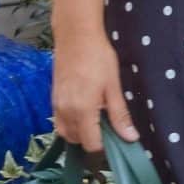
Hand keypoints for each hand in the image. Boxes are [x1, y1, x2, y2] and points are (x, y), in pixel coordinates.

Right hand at [52, 23, 139, 152]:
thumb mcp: (113, 86)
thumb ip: (119, 115)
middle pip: (78, 141)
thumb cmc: (98, 57)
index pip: (91, 144)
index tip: (116, 140)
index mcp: (82, 110)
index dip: (105, 147)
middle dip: (92, 140)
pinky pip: (59, 122)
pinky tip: (84, 112)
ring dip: (80, 134)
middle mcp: (66, 112)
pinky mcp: (53, 98)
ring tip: (96, 120)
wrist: (75, 35)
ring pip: (66, 133)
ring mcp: (56, 106)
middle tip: (108, 127)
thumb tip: (130, 138)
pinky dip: (71, 124)